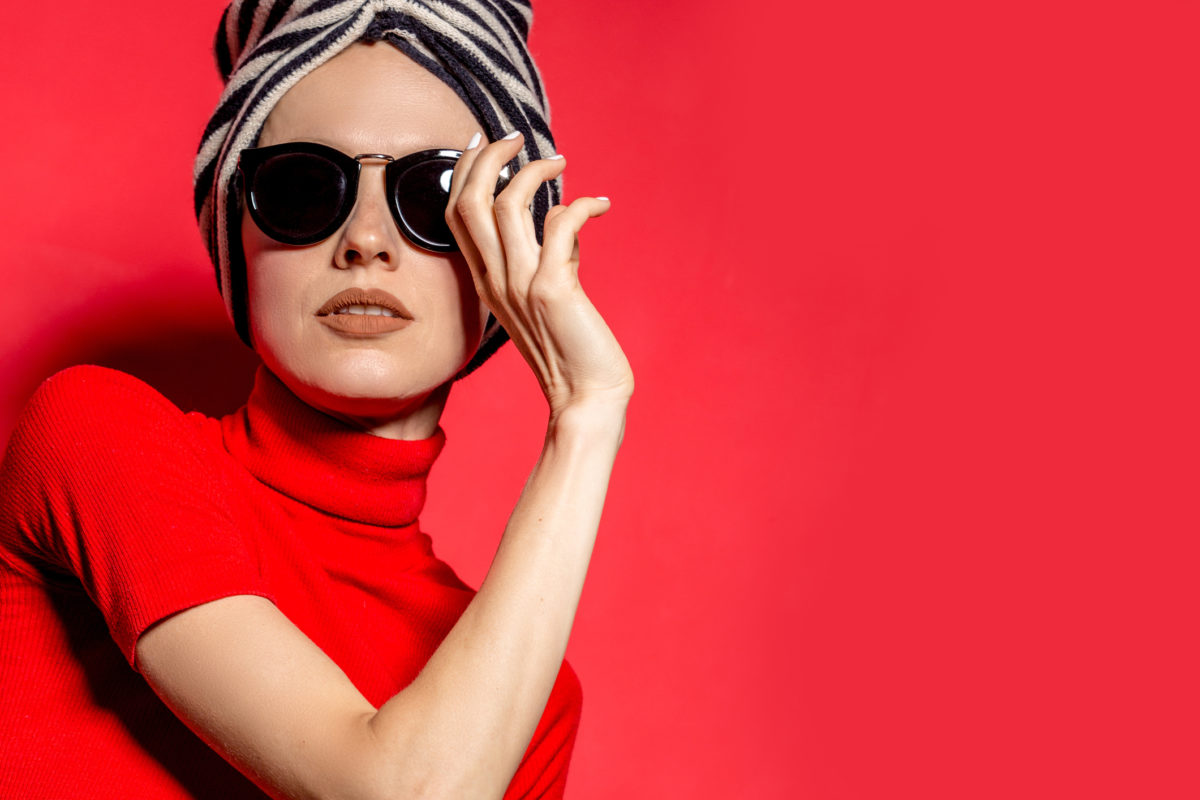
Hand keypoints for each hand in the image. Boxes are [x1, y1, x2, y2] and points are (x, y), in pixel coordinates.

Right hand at [445, 132, 633, 418]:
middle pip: (468, 202)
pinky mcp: (553, 291)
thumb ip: (546, 259)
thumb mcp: (545, 297)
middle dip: (489, 158)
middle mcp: (496, 281)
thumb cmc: (572, 349)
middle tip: (517, 138)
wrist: (587, 398)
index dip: (464, 173)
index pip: (455, 215)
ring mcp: (520, 286)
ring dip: (532, 172)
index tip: (486, 145)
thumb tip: (560, 222)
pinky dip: (581, 205)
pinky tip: (601, 205)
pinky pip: (560, 226)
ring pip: (505, 206)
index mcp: (487, 282)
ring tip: (559, 161)